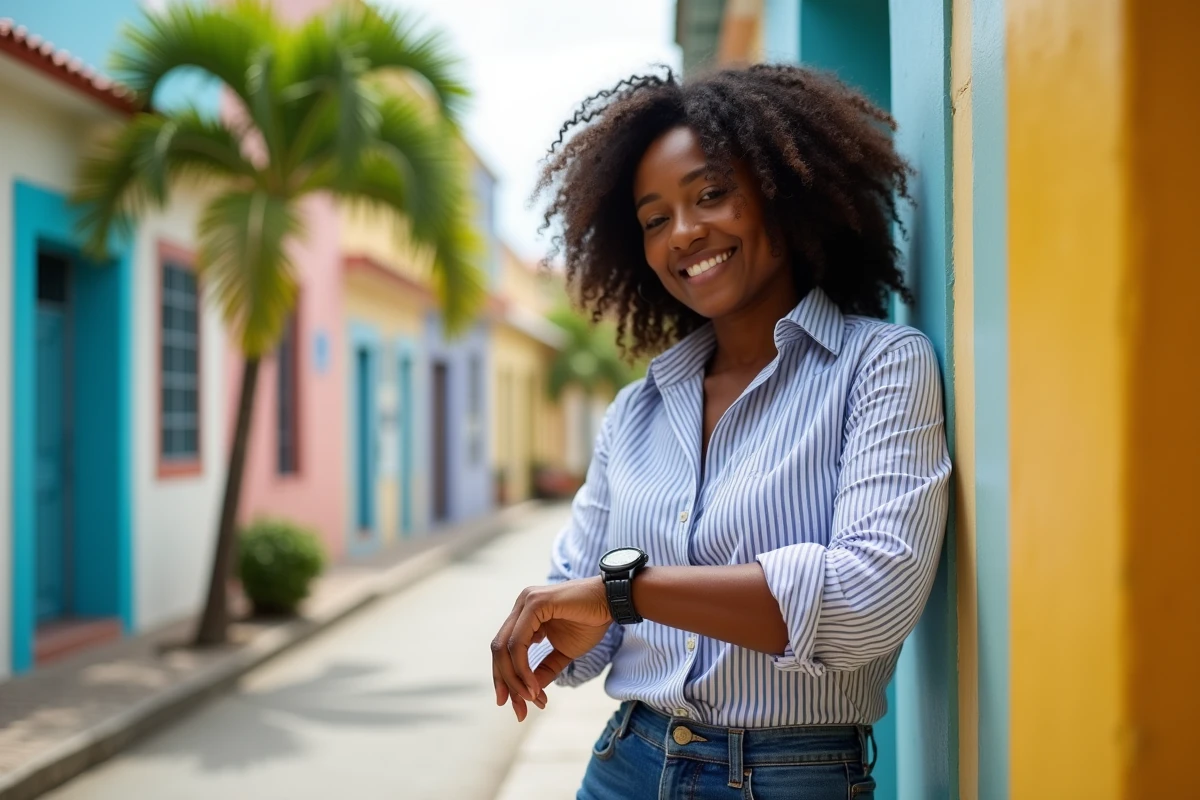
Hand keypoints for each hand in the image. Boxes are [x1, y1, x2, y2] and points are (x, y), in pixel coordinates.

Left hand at [491, 576, 611, 720]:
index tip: (517, 706)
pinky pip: (518, 643)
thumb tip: (528, 694)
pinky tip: (533, 686)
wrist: (612, 602)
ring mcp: (526, 602)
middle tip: (519, 711)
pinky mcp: (535, 604)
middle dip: (506, 683)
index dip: (506, 679)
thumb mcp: (564, 652)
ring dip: (515, 679)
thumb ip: (544, 669)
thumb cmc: (591, 622)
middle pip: (499, 650)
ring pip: (505, 648)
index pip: (504, 650)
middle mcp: (520, 606)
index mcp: (524, 615)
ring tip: (530, 699)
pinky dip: (522, 668)